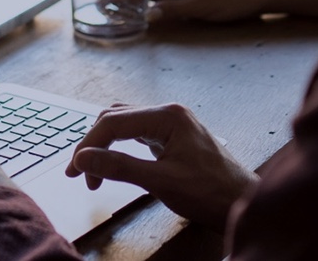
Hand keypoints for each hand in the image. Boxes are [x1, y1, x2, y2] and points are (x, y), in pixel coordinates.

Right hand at [64, 103, 256, 229]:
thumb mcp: (161, 181)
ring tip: (93, 171)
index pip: (113, 122)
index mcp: (168, 116)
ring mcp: (171, 124)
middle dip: (93, 145)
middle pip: (115, 119)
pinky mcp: (172, 137)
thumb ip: (120, 167)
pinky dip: (119, 147)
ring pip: (123, 125)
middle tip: (80, 173)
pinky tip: (114, 162)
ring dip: (104, 145)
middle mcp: (169, 113)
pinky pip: (136, 133)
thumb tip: (84, 159)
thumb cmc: (212, 192)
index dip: (88, 145)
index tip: (75, 170)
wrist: (242, 203)